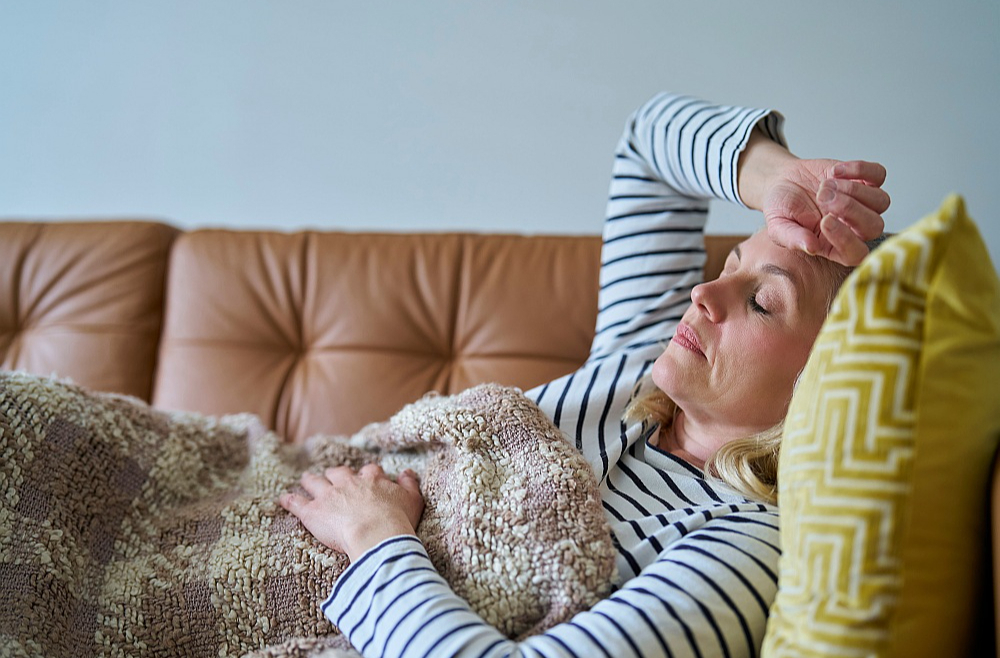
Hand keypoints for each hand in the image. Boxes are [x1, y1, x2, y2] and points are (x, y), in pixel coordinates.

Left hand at [279, 464, 424, 561]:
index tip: (365, 478)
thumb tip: (408, 473)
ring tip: (306, 479)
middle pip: (338, 473)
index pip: (368, 471)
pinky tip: (283, 499)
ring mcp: (329, 496)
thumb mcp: (413, 500)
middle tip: (333, 478)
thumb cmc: (397, 519)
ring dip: (310, 481)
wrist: (377, 534)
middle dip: (335, 475)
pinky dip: (289, 500)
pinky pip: (297, 502)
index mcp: (372, 479)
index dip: (366, 475)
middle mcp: (348, 483)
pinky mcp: (313, 511)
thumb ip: (410, 484)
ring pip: (315, 482)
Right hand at [738, 128, 889, 265]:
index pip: (855, 253)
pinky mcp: (866, 180)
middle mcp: (854, 228)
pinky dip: (860, 169)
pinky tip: (835, 171)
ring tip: (825, 183)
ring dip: (854, 190)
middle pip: (874, 226)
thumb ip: (792, 238)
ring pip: (881, 201)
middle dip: (850, 209)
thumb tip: (810, 247)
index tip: (824, 221)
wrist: (783, 181)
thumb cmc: (782, 208)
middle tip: (822, 196)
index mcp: (834, 246)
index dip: (846, 239)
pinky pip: (878, 175)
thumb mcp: (778, 225)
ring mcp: (863, 204)